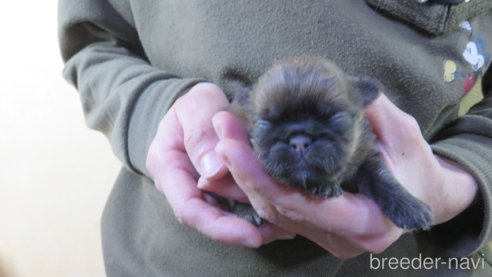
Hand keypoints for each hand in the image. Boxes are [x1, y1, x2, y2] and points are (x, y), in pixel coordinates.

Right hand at [146, 83, 293, 247]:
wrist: (200, 106)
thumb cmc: (196, 102)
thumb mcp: (197, 104)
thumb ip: (201, 132)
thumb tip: (213, 172)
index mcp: (166, 166)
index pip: (189, 208)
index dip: (219, 227)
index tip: (252, 236)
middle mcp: (180, 185)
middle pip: (210, 218)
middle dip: (244, 228)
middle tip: (283, 230)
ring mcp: (199, 190)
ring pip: (226, 215)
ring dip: (256, 222)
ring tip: (289, 225)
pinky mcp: (218, 190)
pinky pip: (237, 205)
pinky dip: (259, 211)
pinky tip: (283, 214)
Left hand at [213, 93, 476, 257]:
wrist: (427, 193)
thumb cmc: (418, 164)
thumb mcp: (402, 134)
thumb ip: (371, 114)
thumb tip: (339, 91)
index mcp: (366, 222)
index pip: (300, 203)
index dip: (260, 176)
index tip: (229, 144)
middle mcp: (342, 238)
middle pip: (277, 209)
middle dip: (242, 170)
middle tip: (220, 131)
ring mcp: (326, 237)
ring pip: (271, 212)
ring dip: (242, 176)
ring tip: (222, 137)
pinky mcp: (316, 228)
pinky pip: (277, 210)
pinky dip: (255, 184)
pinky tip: (235, 158)